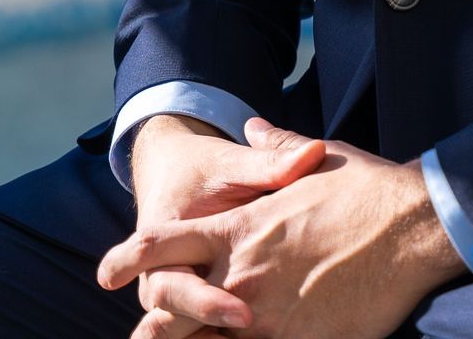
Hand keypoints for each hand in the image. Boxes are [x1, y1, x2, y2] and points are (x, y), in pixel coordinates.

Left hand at [99, 116, 466, 338]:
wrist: (413, 226)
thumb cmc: (368, 188)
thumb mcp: (317, 160)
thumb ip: (273, 151)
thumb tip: (252, 126)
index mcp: (239, 227)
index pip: (163, 244)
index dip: (129, 259)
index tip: (106, 273)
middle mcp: (241, 273)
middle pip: (169, 311)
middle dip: (153, 328)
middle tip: (143, 338)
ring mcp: (265, 316)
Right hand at [118, 111, 328, 338]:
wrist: (173, 174)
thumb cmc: (206, 170)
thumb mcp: (233, 164)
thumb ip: (269, 165)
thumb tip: (316, 153)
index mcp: (161, 237)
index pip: (170, 282)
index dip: (205, 303)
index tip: (245, 315)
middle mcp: (157, 275)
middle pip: (169, 322)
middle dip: (207, 326)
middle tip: (250, 328)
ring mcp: (168, 296)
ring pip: (177, 336)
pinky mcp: (183, 307)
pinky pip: (193, 333)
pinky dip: (214, 338)